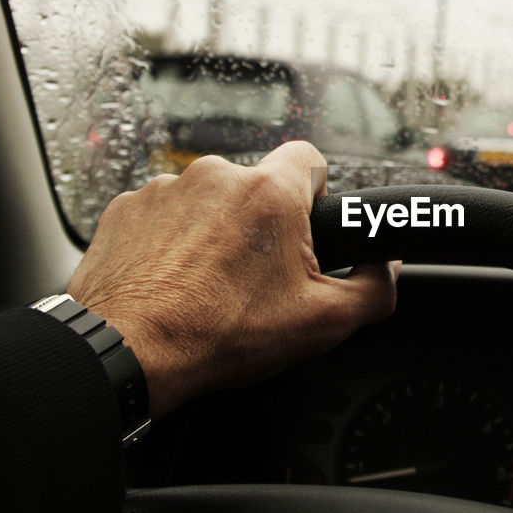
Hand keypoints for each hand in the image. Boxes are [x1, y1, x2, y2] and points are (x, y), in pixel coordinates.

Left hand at [68, 142, 398, 417]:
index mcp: (269, 194)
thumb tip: (387, 270)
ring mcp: (163, 190)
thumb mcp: (321, 323)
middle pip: (255, 187)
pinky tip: (170, 283)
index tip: (307, 224)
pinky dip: (169, 243)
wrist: (125, 353)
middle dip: (261, 225)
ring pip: (206, 202)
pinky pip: (162, 216)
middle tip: (258, 276)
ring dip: (212, 232)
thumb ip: (373, 290)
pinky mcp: (125, 209)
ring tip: (207, 285)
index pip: (310, 158)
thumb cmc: (217, 335)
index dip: (316, 191)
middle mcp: (215, 177)